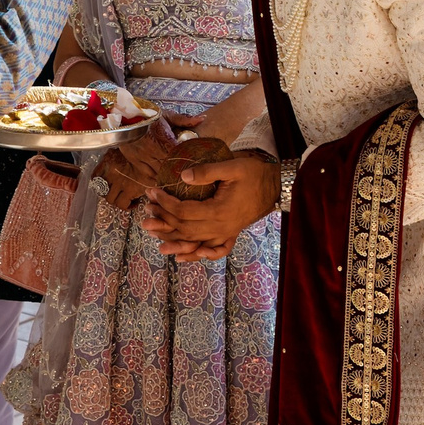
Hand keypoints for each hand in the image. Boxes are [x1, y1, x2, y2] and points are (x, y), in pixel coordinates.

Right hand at [98, 113, 192, 210]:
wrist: (123, 118)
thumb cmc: (146, 116)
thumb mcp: (166, 115)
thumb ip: (184, 119)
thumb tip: (202, 119)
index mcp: (164, 139)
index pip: (180, 156)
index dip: (187, 162)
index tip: (196, 166)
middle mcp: (154, 151)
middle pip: (170, 168)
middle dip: (179, 173)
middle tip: (191, 180)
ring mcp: (144, 158)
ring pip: (159, 173)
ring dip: (168, 178)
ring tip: (178, 185)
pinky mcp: (136, 162)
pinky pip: (148, 175)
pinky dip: (156, 179)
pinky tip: (163, 183)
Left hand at [139, 146, 278, 262]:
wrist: (277, 187)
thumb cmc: (255, 174)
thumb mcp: (233, 167)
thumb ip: (207, 172)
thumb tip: (183, 176)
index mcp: (218, 211)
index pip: (183, 211)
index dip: (165, 203)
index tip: (152, 192)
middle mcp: (220, 227)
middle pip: (185, 230)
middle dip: (163, 222)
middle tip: (145, 214)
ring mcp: (226, 233)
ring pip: (195, 243)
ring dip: (175, 242)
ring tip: (157, 241)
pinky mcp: (231, 234)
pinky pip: (213, 251)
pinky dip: (197, 255)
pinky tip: (183, 257)